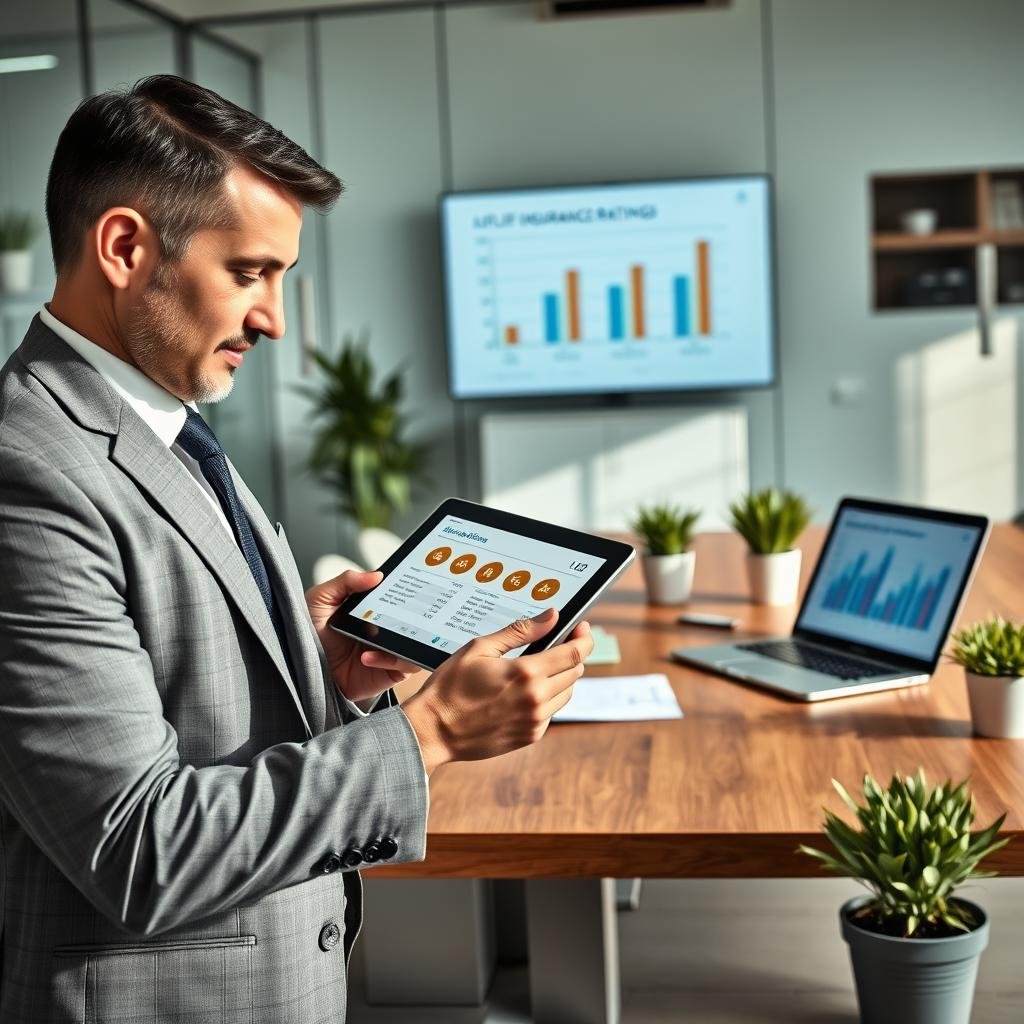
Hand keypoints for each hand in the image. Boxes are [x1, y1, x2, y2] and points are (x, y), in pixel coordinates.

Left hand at [305, 570, 422, 703]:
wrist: (304, 673)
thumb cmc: (310, 636)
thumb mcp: (320, 600)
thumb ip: (345, 582)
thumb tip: (376, 574)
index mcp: (373, 608)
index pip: (398, 596)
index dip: (407, 588)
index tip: (409, 582)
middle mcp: (385, 628)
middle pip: (413, 618)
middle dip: (413, 613)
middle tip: (402, 610)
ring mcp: (391, 650)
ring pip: (416, 642)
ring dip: (404, 639)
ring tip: (377, 637)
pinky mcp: (390, 672)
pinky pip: (405, 665)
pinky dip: (390, 660)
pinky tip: (367, 657)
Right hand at [401, 608, 592, 774]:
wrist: (433, 730)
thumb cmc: (450, 687)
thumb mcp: (480, 648)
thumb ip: (519, 631)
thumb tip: (551, 617)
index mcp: (526, 674)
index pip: (574, 653)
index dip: (584, 638)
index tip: (582, 628)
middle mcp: (536, 700)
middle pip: (575, 672)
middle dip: (572, 654)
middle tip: (558, 643)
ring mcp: (535, 721)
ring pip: (567, 693)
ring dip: (562, 677)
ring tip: (541, 667)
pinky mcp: (529, 736)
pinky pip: (551, 712)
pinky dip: (548, 698)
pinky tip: (526, 691)